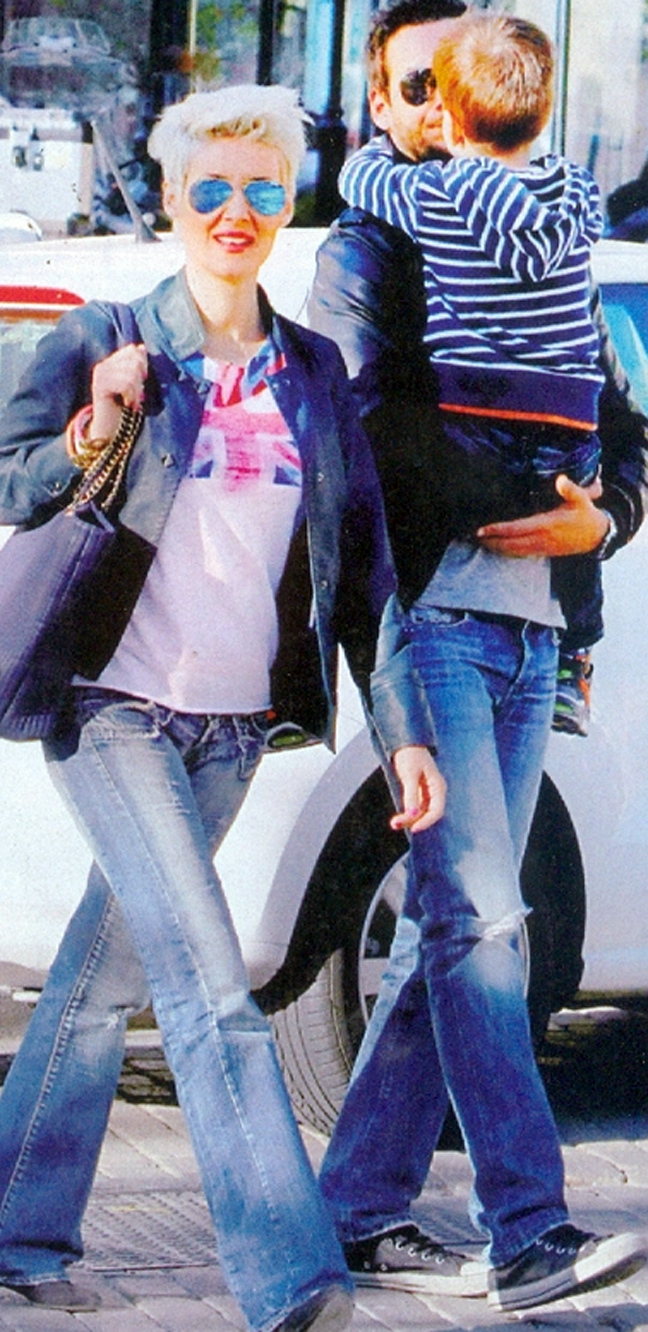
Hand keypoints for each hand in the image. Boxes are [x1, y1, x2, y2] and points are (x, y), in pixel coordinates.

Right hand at [90, 343, 147, 443]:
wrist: (109, 428)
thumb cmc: (124, 406)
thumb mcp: (134, 383)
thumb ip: (138, 366)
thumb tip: (142, 347)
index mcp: (111, 362)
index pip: (132, 350)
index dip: (143, 363)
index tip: (143, 380)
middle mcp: (103, 366)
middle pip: (133, 361)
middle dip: (141, 379)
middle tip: (138, 395)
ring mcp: (100, 376)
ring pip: (131, 374)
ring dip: (137, 391)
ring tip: (133, 402)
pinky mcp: (99, 387)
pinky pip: (124, 384)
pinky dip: (131, 396)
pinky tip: (128, 403)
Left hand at [390, 745, 445, 833]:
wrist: (405, 743)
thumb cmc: (410, 755)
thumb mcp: (410, 774)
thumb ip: (411, 795)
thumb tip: (412, 814)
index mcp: (438, 786)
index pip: (437, 810)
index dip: (426, 822)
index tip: (413, 828)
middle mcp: (435, 792)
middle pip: (427, 813)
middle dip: (413, 821)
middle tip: (395, 824)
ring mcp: (426, 793)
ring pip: (419, 812)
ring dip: (408, 819)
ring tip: (394, 823)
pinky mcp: (417, 792)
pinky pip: (414, 808)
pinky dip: (406, 813)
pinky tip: (397, 820)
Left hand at [476, 474, 608, 557]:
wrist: (596, 537)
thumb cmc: (586, 515)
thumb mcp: (582, 499)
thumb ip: (570, 490)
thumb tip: (560, 479)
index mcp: (547, 524)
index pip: (517, 528)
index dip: (498, 530)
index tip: (481, 529)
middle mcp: (541, 539)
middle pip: (509, 544)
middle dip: (491, 541)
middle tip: (473, 536)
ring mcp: (541, 548)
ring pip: (513, 551)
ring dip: (496, 548)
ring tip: (480, 542)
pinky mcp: (543, 552)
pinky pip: (520, 554)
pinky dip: (506, 552)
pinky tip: (497, 548)